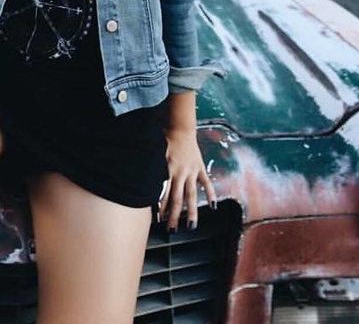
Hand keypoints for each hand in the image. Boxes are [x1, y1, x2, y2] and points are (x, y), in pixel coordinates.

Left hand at [157, 91, 215, 231]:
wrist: (180, 127)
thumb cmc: (164, 139)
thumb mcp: (155, 153)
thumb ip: (153, 168)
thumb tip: (144, 183)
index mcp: (168, 171)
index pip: (163, 194)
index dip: (160, 207)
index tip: (158, 219)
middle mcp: (180, 174)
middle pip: (177, 199)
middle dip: (173, 216)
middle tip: (171, 230)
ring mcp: (192, 172)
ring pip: (192, 195)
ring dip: (191, 212)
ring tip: (191, 226)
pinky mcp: (200, 168)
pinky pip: (206, 183)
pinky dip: (210, 194)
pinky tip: (213, 206)